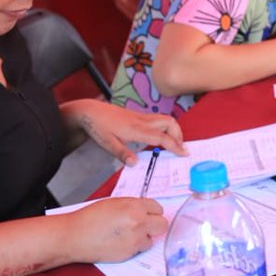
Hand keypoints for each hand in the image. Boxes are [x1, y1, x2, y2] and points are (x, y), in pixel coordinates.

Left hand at [63, 100, 186, 165]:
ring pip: (166, 119)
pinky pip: (159, 119)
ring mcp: (142, 117)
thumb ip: (122, 153)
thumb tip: (135, 163)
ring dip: (174, 130)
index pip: (162, 137)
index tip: (184, 153)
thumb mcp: (107, 143)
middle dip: (179, 135)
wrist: (91, 111)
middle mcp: (143, 121)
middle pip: (170, 123)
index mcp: (137, 130)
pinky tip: (161, 136)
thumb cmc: (98, 127)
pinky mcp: (139, 115)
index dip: (175, 146)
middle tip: (180, 148)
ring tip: (174, 143)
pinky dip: (167, 127)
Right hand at [65, 197, 168, 262]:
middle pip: (163, 224)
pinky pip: (140, 249)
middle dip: (155, 224)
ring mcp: (135, 239)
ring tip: (127, 234)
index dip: (151, 211)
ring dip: (143, 237)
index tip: (148, 214)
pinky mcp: (129, 253)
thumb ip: (133, 205)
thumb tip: (146, 210)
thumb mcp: (115, 203)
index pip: (158, 208)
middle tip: (145, 225)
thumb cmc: (90, 218)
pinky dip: (134, 247)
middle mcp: (139, 223)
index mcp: (135, 207)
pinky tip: (120, 242)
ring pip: (151, 239)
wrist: (74, 236)